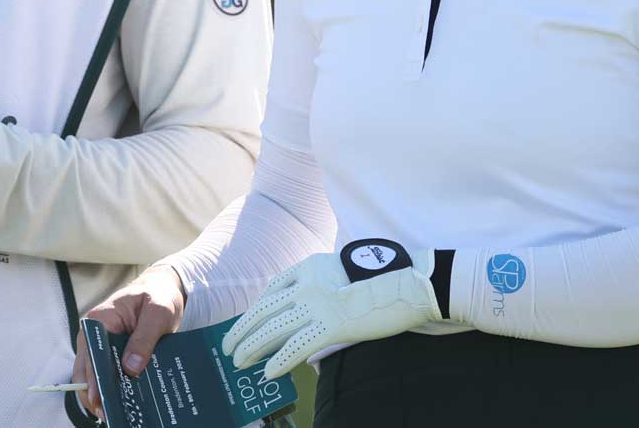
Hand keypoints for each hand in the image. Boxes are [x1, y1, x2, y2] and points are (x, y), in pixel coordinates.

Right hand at [70, 264, 186, 421]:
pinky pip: (107, 371)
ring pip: (93, 374)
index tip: (100, 400)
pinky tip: (123, 400)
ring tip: (114, 412)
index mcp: (99, 320)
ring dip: (102, 392)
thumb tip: (131, 368)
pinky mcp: (110, 351)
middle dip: (95, 393)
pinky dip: (112, 386)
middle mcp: (94, 333)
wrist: (163, 288)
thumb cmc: (159, 295)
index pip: (91, 355)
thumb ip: (144, 339)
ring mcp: (100, 343)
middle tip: (108, 414)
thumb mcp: (158, 313)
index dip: (93, 379)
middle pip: (86, 369)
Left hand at [223, 241, 438, 379]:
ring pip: (273, 329)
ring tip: (238, 361)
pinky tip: (268, 372)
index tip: (245, 324)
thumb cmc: (382, 281)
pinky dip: (279, 360)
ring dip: (251, 346)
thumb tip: (302, 311)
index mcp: (308, 266)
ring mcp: (317, 304)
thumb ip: (319, 285)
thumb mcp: (341, 272)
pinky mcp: (331, 325)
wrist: (409, 283)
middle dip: (243, 330)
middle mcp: (307, 283)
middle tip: (229, 347)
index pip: (271, 290)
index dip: (255, 311)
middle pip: (264, 309)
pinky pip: (297, 346)